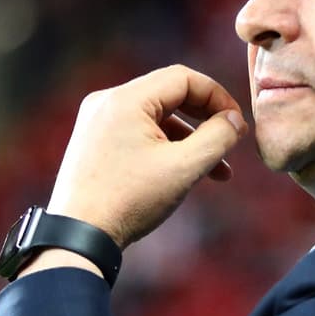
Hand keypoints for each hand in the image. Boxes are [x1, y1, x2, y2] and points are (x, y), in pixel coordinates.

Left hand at [45, 64, 248, 249]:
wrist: (77, 237)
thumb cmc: (129, 201)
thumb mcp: (184, 168)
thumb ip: (217, 137)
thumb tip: (235, 120)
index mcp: (126, 99)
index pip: (184, 78)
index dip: (217, 97)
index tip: (237, 124)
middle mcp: (106, 102)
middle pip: (169, 94)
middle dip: (205, 118)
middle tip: (230, 140)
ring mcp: (96, 121)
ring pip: (155, 116)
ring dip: (188, 138)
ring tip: (216, 170)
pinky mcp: (93, 141)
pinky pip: (138, 131)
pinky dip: (164, 146)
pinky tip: (183, 172)